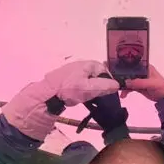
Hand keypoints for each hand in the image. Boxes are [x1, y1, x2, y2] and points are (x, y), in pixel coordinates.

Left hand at [3, 60, 119, 140]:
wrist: (47, 95)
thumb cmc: (69, 89)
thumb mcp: (89, 88)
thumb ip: (104, 86)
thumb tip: (117, 85)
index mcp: (88, 64)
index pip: (104, 70)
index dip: (109, 81)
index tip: (111, 92)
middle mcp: (81, 65)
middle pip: (97, 75)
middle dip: (101, 85)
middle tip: (102, 97)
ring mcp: (73, 72)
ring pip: (88, 80)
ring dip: (92, 89)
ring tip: (92, 99)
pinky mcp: (67, 80)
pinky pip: (81, 84)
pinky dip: (84, 90)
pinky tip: (82, 98)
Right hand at [120, 65, 163, 102]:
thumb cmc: (162, 87)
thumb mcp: (151, 84)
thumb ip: (139, 82)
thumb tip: (127, 82)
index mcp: (146, 67)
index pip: (133, 64)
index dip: (125, 65)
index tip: (116, 68)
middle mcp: (142, 72)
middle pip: (129, 72)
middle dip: (122, 76)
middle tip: (114, 80)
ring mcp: (140, 80)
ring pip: (128, 80)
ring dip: (123, 85)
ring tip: (119, 91)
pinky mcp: (139, 87)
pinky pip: (130, 87)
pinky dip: (126, 91)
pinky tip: (123, 95)